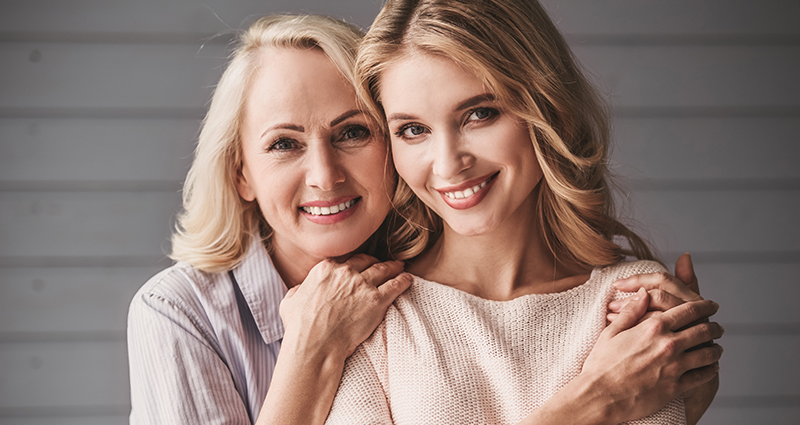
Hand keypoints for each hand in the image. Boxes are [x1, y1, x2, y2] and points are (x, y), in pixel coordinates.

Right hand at [279, 254, 412, 359]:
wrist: (315, 346)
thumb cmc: (300, 327)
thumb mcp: (290, 301)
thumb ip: (299, 289)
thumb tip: (302, 288)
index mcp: (325, 269)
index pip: (346, 260)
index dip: (356, 264)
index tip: (361, 267)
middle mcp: (345, 272)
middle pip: (367, 261)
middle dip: (376, 262)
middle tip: (384, 264)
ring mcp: (362, 285)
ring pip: (384, 270)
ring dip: (394, 267)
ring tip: (401, 267)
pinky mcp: (377, 300)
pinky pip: (395, 285)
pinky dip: (403, 280)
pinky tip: (408, 279)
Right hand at [582, 288, 723, 423]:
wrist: (600, 395)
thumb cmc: (602, 363)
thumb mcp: (612, 331)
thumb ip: (631, 311)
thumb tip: (644, 293)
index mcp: (653, 327)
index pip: (688, 310)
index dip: (704, 306)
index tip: (711, 306)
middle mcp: (668, 344)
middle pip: (703, 330)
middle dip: (714, 327)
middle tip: (718, 327)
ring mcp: (674, 366)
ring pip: (708, 354)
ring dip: (716, 349)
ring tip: (717, 348)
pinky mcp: (675, 386)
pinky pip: (702, 376)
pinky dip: (711, 370)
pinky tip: (711, 367)